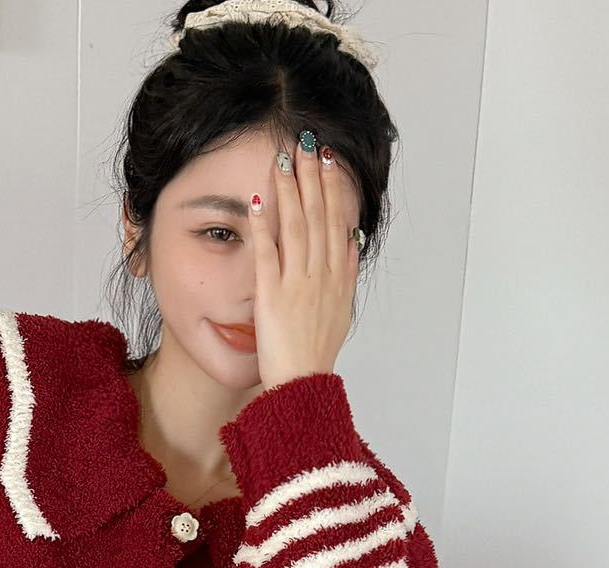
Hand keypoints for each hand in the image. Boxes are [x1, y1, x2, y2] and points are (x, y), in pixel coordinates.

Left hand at [248, 132, 360, 390]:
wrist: (303, 383)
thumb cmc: (317, 352)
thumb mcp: (341, 309)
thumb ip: (347, 273)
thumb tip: (352, 240)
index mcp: (336, 276)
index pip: (336, 220)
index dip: (332, 187)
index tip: (328, 159)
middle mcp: (320, 274)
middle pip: (317, 215)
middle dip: (312, 176)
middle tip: (307, 142)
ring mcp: (297, 283)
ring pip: (295, 227)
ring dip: (290, 191)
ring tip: (285, 160)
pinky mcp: (272, 296)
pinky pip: (266, 255)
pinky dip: (262, 228)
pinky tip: (256, 202)